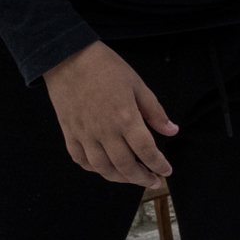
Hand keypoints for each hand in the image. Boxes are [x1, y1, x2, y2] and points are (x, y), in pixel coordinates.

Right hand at [44, 40, 176, 184]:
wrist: (67, 58)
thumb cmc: (106, 68)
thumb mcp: (137, 85)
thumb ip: (155, 111)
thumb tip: (172, 131)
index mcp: (125, 118)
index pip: (146, 151)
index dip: (158, 165)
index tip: (166, 171)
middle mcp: (104, 131)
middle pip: (125, 166)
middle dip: (142, 178)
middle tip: (153, 181)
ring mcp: (84, 134)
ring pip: (103, 168)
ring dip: (120, 178)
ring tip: (132, 178)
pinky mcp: (69, 133)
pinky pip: (81, 159)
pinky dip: (94, 169)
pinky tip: (105, 168)